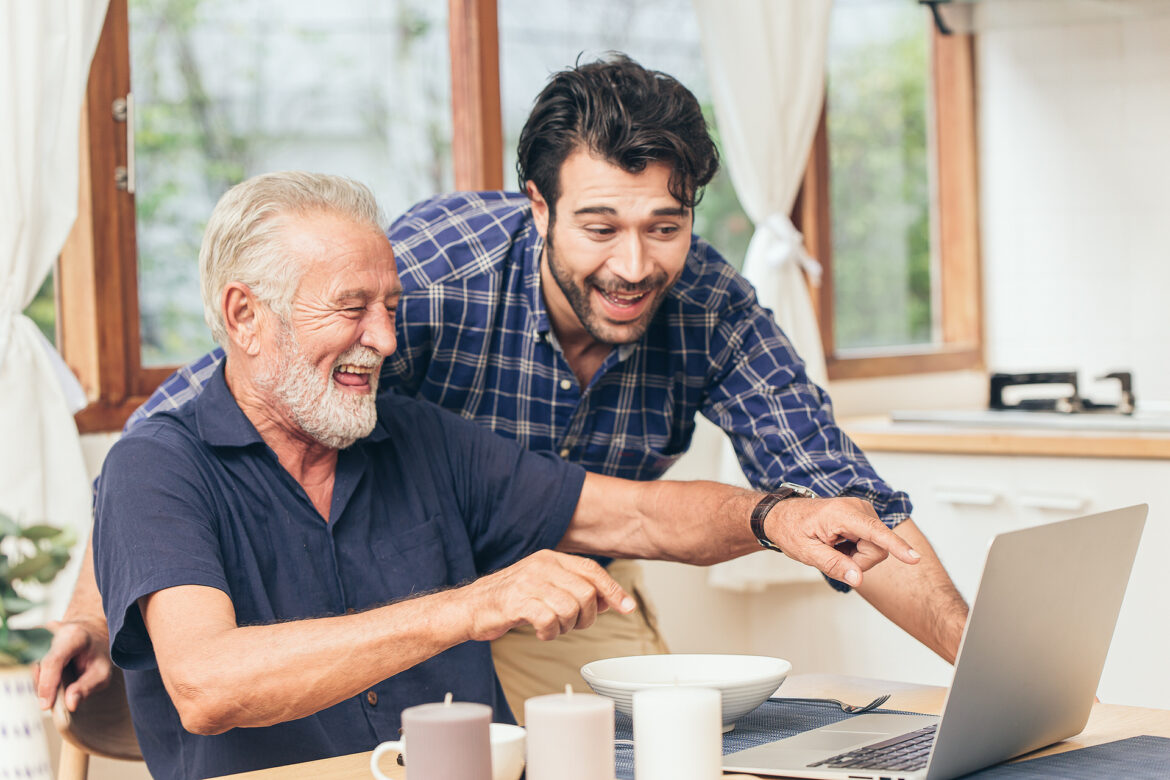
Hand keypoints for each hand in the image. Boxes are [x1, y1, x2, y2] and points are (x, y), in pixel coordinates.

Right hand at [32, 618, 112, 711]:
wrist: (91, 634)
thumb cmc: (97, 655)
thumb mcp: (102, 672)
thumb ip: (87, 687)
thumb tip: (70, 704)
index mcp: (73, 636)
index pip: (53, 661)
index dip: (47, 684)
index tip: (46, 706)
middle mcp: (53, 635)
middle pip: (40, 667)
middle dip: (45, 688)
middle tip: (53, 702)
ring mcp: (42, 639)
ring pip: (35, 669)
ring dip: (44, 685)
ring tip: (59, 689)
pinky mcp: (36, 647)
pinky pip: (35, 670)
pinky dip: (43, 681)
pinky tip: (54, 684)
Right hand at [463, 550, 635, 641]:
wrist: (470, 606)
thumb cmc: (509, 599)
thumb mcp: (544, 585)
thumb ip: (574, 588)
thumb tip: (609, 600)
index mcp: (550, 558)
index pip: (592, 570)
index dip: (613, 590)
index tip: (627, 608)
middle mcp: (541, 566)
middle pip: (586, 593)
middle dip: (586, 617)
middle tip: (571, 624)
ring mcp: (528, 582)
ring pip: (571, 608)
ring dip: (566, 626)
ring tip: (551, 627)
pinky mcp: (517, 602)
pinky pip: (549, 620)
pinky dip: (549, 633)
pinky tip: (541, 632)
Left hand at [765, 497, 919, 586]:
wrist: (783, 515)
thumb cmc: (791, 529)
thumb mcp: (807, 552)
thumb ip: (833, 565)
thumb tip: (857, 578)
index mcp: (841, 514)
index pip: (875, 532)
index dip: (897, 547)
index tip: (915, 558)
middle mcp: (857, 508)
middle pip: (878, 548)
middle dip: (859, 561)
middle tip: (833, 556)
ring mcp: (862, 511)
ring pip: (876, 547)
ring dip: (857, 555)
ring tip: (833, 547)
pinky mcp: (864, 517)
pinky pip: (872, 542)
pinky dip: (856, 549)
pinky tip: (839, 543)